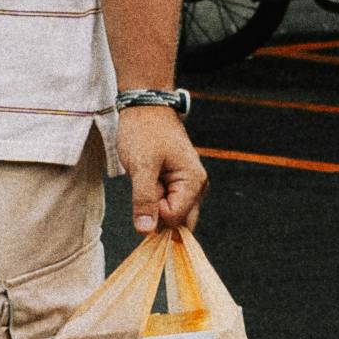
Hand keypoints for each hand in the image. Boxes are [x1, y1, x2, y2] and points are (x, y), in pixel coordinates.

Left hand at [114, 104, 207, 237]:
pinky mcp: (179, 184)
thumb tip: (146, 231)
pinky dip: (155, 199)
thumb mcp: (141, 166)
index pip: (175, 220)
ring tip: (149, 179)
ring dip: (155, 204)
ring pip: (172, 214)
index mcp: (194, 182)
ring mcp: (189, 186)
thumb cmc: (144, 131)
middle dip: (158, 212)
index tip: (146, 185)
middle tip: (147, 185)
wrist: (145, 107)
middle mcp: (198, 187)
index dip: (155, 210)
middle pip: (179, 222)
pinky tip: (150, 180)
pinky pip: (168, 204)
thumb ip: (144, 200)